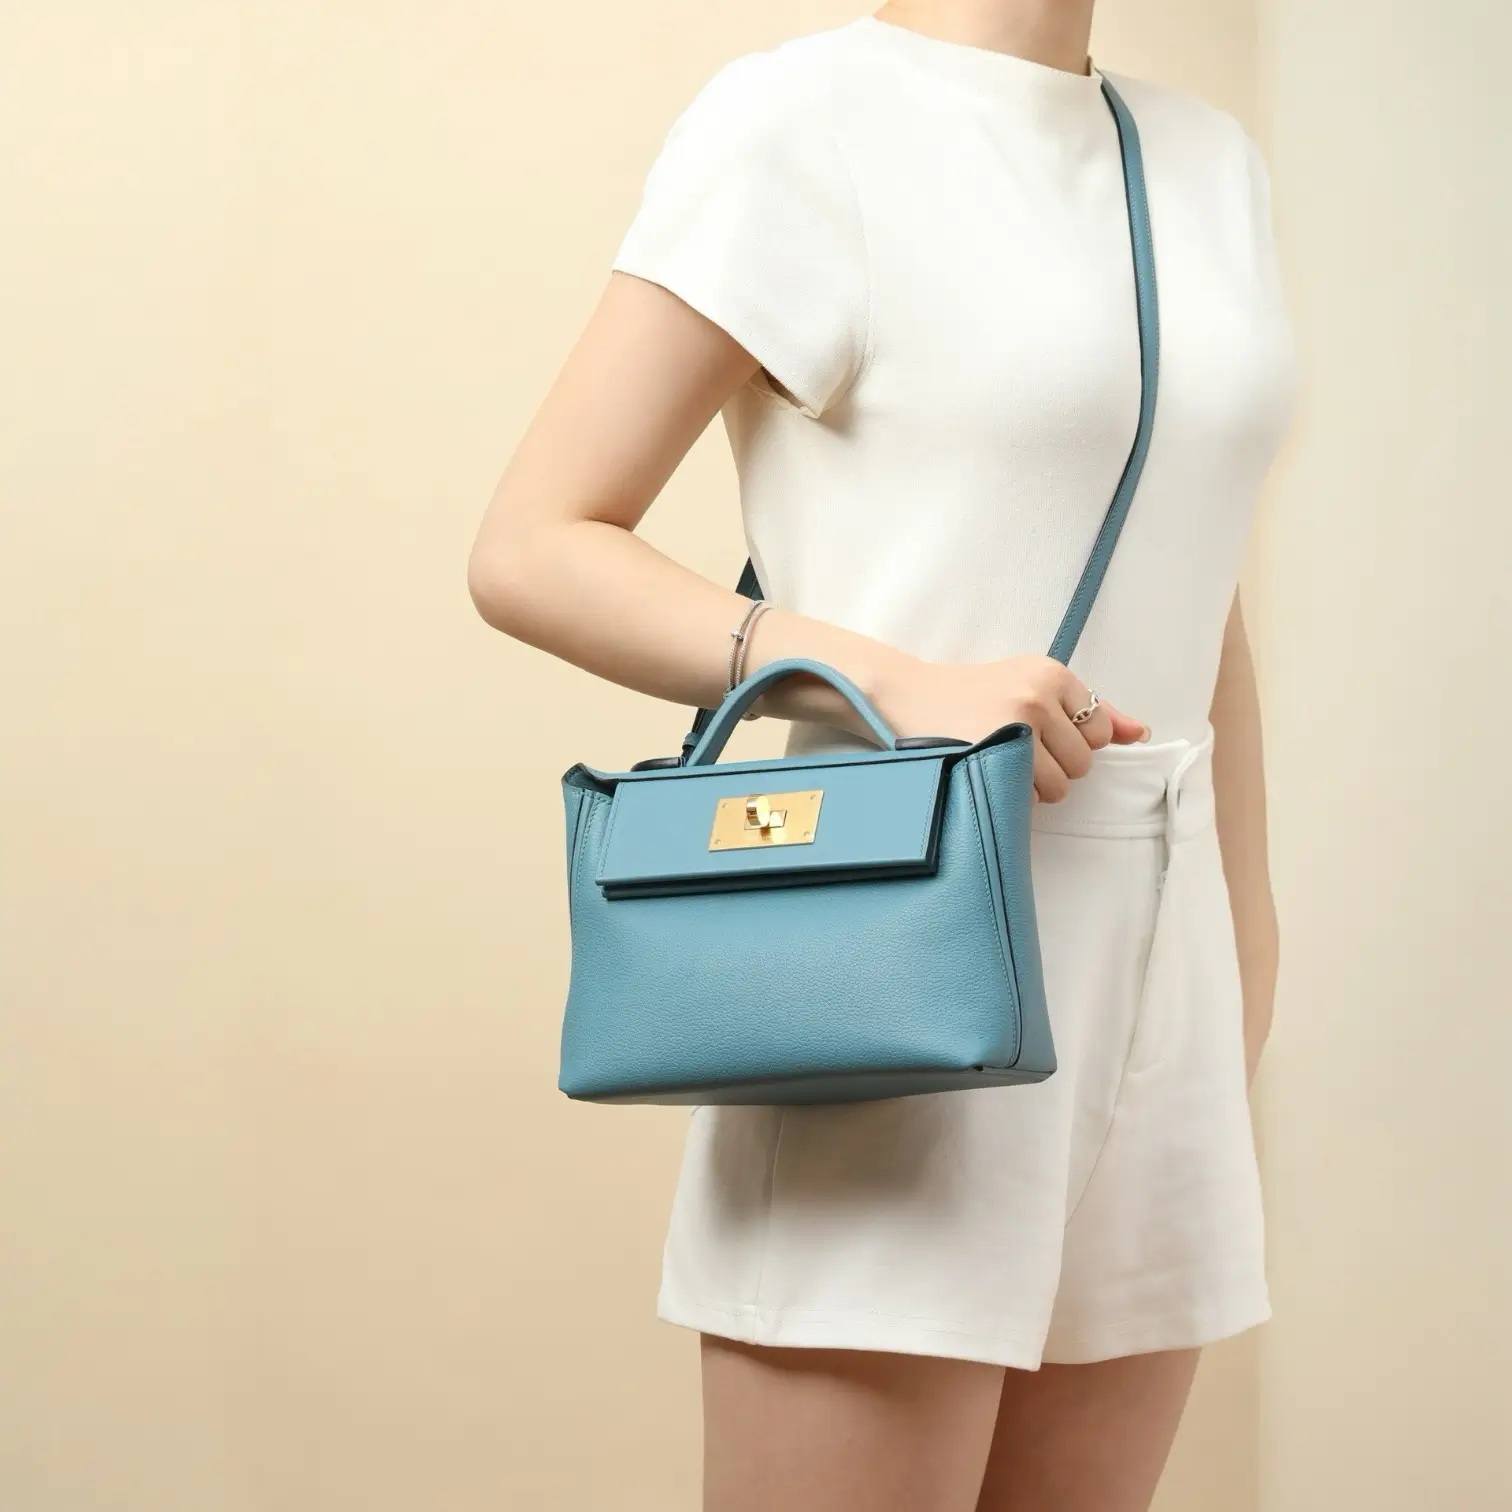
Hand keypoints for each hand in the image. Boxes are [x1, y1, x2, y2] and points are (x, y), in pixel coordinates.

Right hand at [873, 654, 1149, 803]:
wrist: (908, 696)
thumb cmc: (975, 693)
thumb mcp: (1033, 684)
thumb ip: (1093, 709)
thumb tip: (1141, 734)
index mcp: (1052, 673)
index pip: (1099, 731)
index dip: (1071, 741)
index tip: (1038, 731)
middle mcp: (1037, 695)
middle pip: (1082, 763)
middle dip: (1054, 766)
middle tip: (1016, 748)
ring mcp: (1013, 726)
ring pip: (1059, 786)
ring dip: (1034, 785)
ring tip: (1004, 762)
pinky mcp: (991, 755)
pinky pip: (1029, 796)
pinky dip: (1014, 795)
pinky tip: (991, 772)